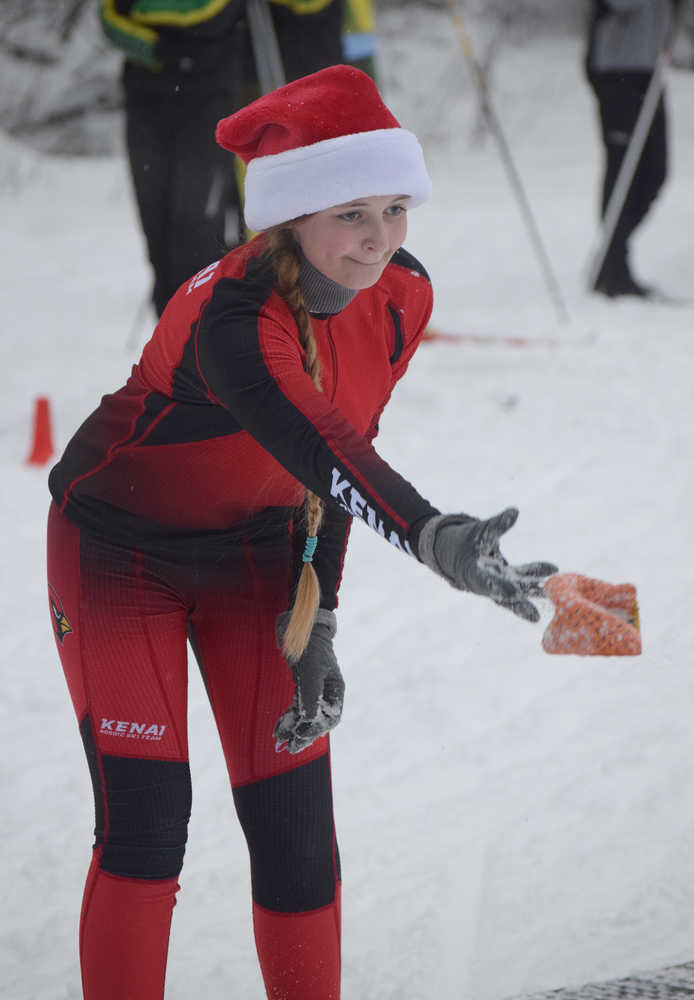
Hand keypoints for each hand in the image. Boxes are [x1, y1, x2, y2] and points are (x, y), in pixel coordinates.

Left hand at [274, 609, 344, 753]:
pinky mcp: (303, 687)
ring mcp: (315, 691)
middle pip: (318, 721)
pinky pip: (297, 708)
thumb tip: (308, 721)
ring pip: (306, 716)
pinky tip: (279, 728)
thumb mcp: (312, 670)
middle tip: (290, 748)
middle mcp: (327, 693)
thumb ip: (311, 696)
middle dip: (304, 734)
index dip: (316, 729)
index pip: (330, 717)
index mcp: (336, 690)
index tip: (300, 736)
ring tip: (280, 740)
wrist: (300, 628)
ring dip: (293, 728)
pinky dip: (288, 718)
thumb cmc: (310, 648)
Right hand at [418, 507, 557, 621]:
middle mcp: (486, 583)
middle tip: (535, 616)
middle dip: (519, 605)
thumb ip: (497, 524)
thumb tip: (515, 512)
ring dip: (534, 591)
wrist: (456, 550)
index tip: (515, 593)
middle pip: (503, 597)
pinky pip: (523, 578)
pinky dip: (536, 574)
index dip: (500, 589)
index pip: (486, 584)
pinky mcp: (507, 578)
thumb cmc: (464, 541)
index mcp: (472, 573)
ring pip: (517, 590)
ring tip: (554, 594)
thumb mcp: (479, 531)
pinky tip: (553, 568)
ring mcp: (498, 582)